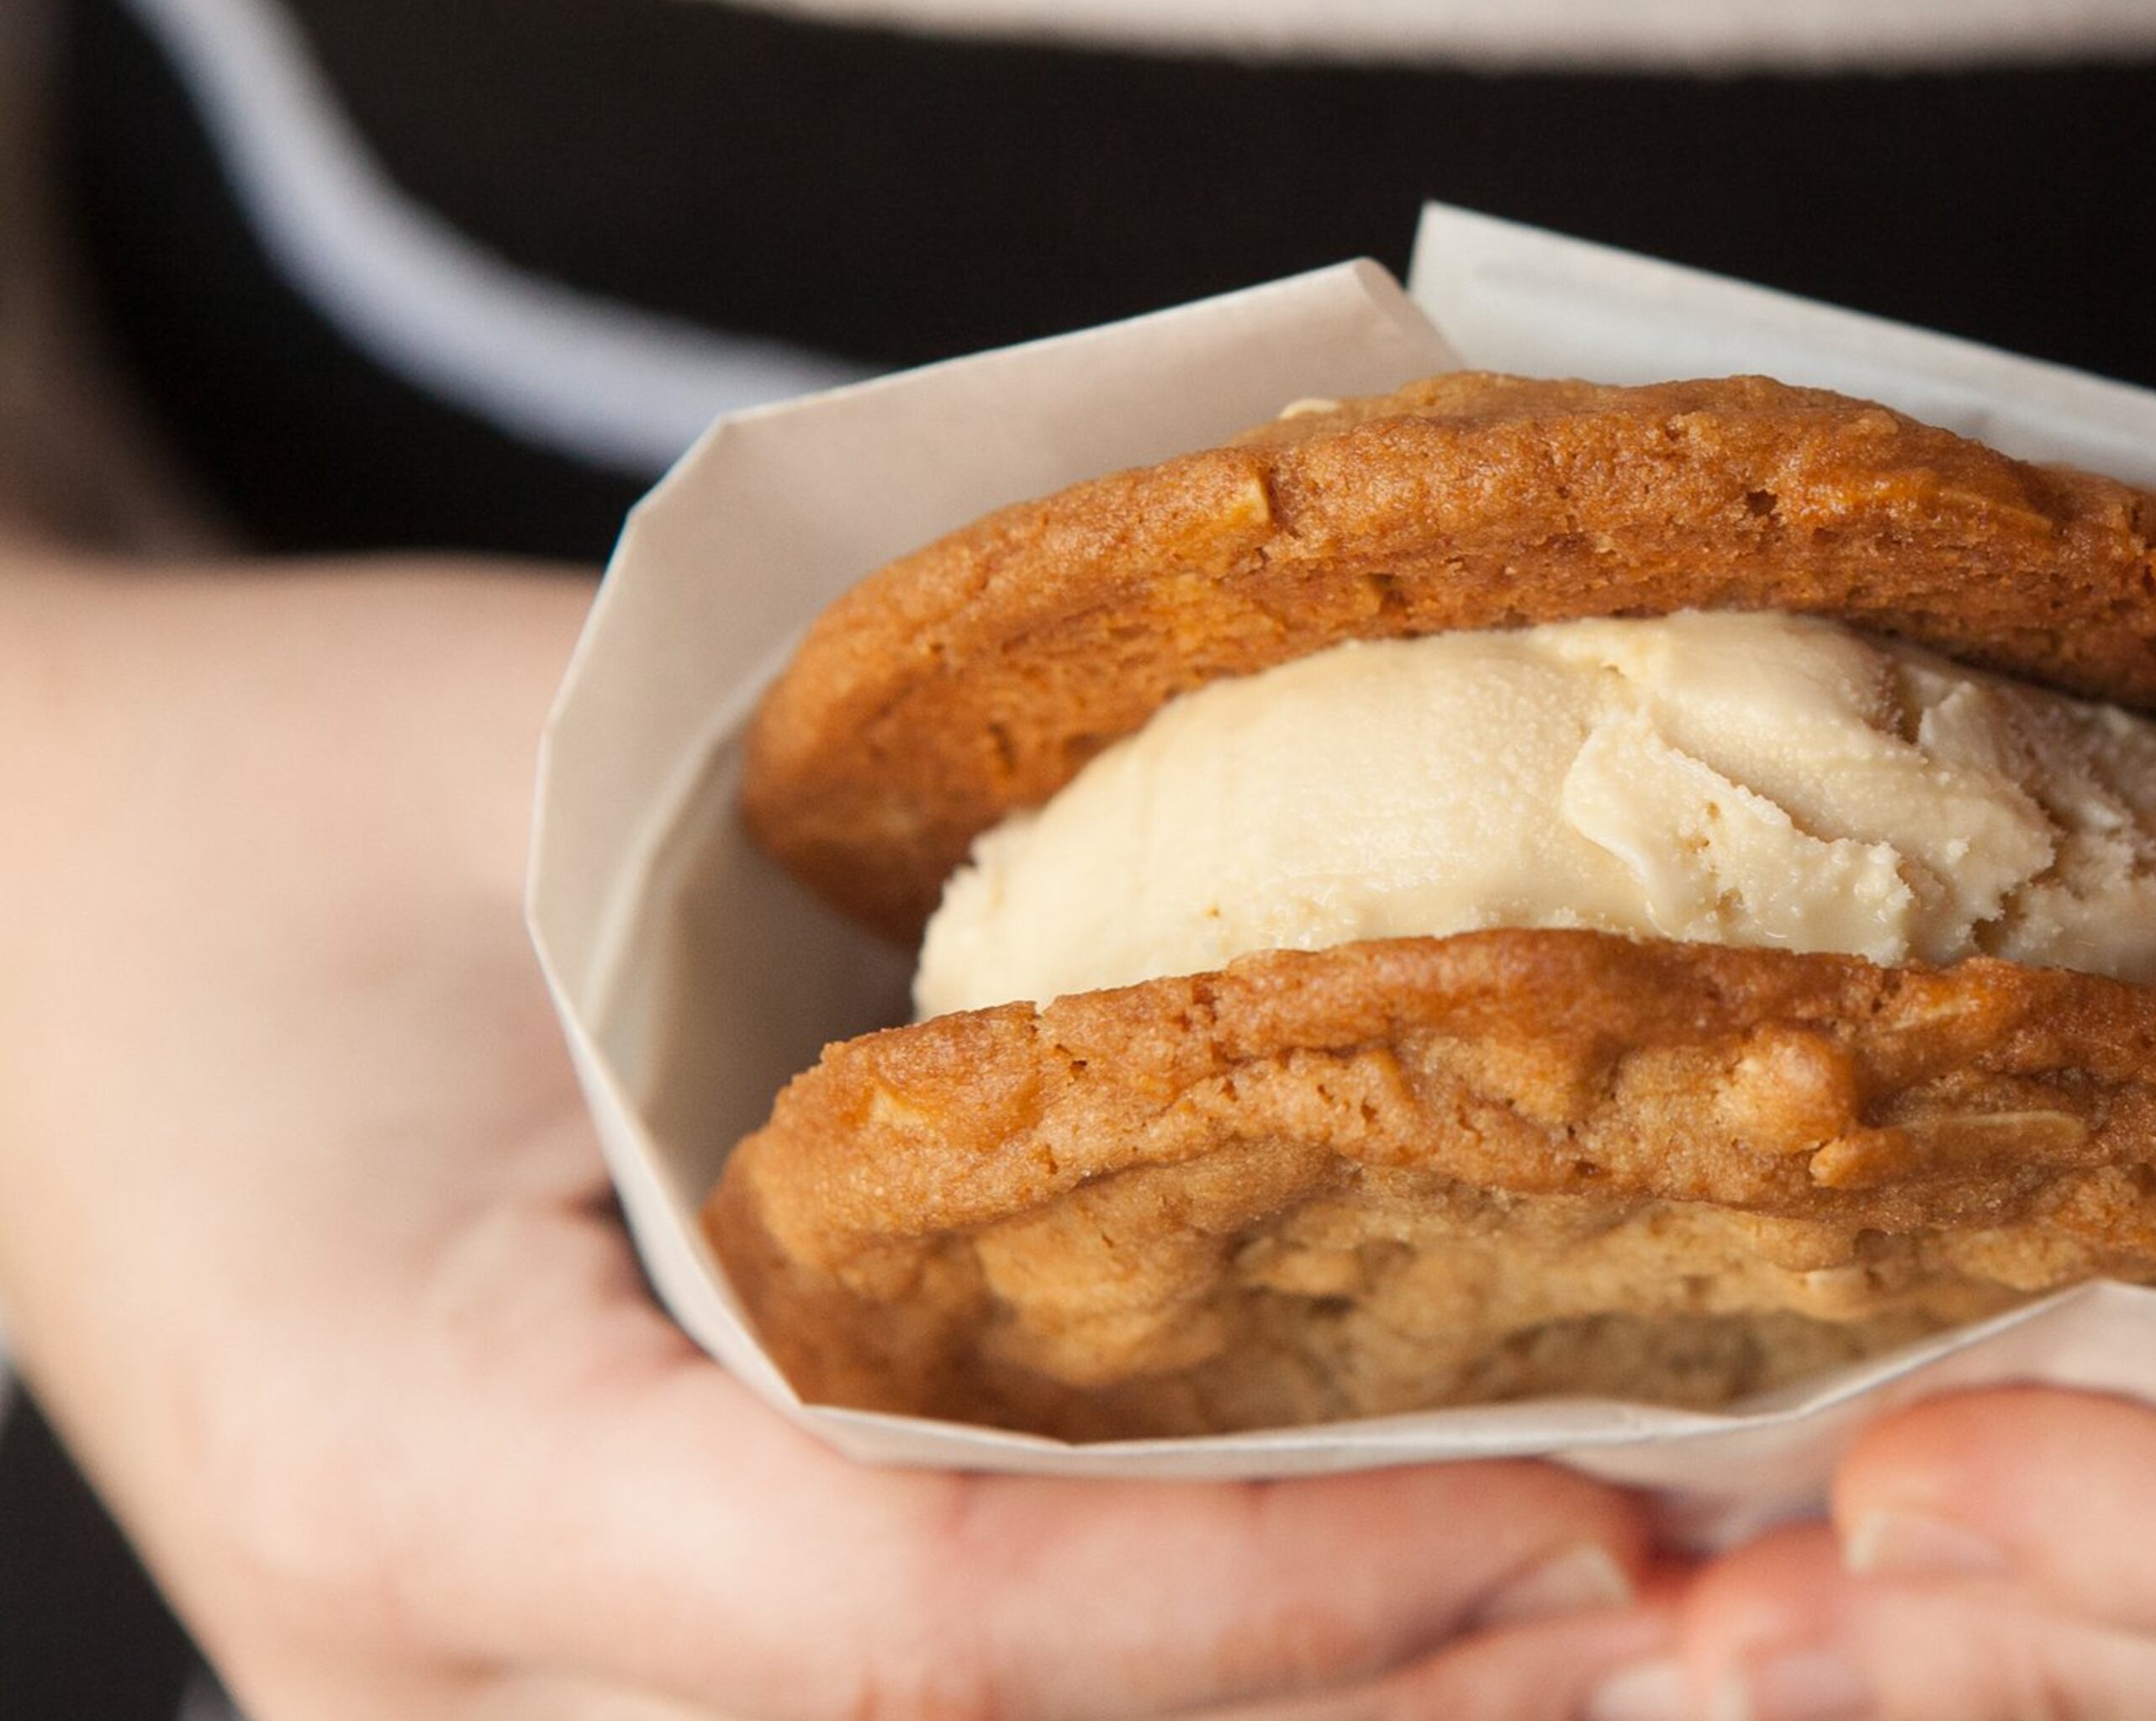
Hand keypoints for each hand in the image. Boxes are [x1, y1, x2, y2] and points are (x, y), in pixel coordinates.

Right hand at [0, 557, 1660, 1718]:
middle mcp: (438, 1688)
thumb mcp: (551, 808)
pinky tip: (1410, 1615)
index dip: (1286, 1587)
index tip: (1591, 1514)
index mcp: (408, 1460)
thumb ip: (884, 974)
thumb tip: (1324, 1037)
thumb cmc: (271, 810)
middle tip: (1706, 1624)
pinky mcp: (572, 1704)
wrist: (48, 907)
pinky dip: (1184, 1686)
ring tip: (1624, 1635)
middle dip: (1371, 1716)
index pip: (921, 1621)